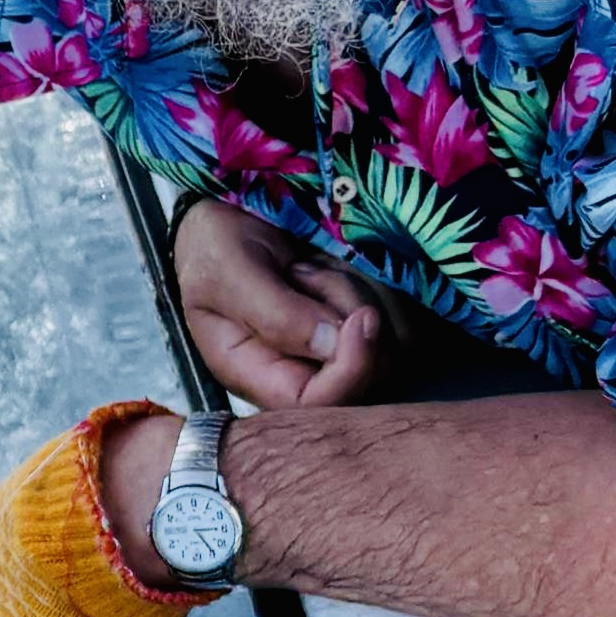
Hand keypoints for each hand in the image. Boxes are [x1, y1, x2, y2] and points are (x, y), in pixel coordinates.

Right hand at [173, 197, 387, 409]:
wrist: (229, 211)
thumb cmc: (215, 245)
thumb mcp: (228, 271)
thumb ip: (275, 313)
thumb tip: (333, 345)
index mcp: (257, 374)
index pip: (315, 405)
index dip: (349, 372)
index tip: (362, 318)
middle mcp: (301, 370)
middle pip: (366, 375)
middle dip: (351, 317)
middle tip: (308, 271)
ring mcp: (335, 347)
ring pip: (389, 342)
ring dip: (359, 292)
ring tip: (310, 267)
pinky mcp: (360, 323)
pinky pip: (400, 315)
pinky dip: (375, 282)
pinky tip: (331, 266)